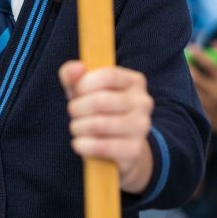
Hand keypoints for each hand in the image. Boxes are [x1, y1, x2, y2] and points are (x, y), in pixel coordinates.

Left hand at [59, 61, 153, 193]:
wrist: (119, 147)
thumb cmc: (97, 110)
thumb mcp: (83, 89)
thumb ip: (73, 75)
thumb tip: (76, 68)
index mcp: (134, 81)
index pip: (108, 75)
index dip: (84, 84)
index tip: (75, 92)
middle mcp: (143, 102)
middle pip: (101, 101)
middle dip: (77, 108)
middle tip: (72, 112)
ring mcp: (142, 126)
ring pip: (100, 124)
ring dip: (78, 127)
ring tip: (76, 127)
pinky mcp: (135, 149)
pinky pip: (103, 147)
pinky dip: (84, 145)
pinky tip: (79, 143)